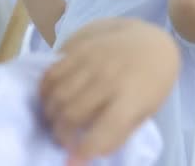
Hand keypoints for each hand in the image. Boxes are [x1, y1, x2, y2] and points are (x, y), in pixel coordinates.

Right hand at [40, 18, 179, 163]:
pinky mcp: (78, 49)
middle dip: (62, 134)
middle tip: (64, 141)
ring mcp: (92, 61)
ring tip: (56, 122)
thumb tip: (89, 152)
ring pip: (57, 95)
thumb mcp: (145, 111)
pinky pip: (51, 74)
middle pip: (72, 113)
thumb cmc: (149, 84)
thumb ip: (119, 131)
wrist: (150, 41)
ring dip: (51, 115)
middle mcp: (110, 78)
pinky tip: (50, 100)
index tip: (72, 162)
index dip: (85, 150)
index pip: (105, 130)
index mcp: (133, 97)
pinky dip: (45, 92)